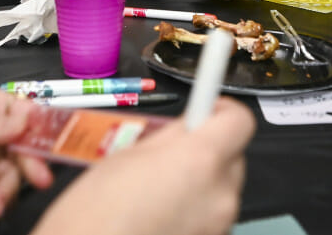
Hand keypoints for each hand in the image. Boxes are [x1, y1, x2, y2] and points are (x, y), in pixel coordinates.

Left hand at [0, 87, 52, 222]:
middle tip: (40, 181)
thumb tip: (25, 119)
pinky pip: (4, 196)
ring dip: (9, 192)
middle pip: (30, 148)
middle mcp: (1, 132)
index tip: (59, 145)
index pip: (29, 115)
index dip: (47, 129)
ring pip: (19, 176)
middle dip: (34, 165)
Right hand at [30, 97, 254, 234]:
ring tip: (156, 192)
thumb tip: (191, 124)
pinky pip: (210, 217)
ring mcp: (218, 227)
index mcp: (200, 160)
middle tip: (169, 155)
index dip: (220, 110)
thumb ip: (170, 138)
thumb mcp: (126, 157)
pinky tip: (160, 216)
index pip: (240, 120)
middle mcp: (219, 195)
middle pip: (232, 157)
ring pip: (221, 189)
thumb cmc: (92, 218)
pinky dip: (192, 212)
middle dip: (206, 150)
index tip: (205, 109)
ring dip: (199, 183)